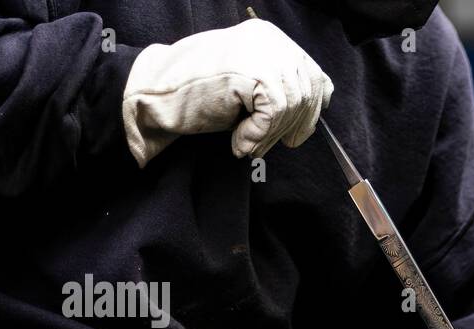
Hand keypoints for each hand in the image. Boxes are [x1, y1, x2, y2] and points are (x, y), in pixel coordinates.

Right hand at [122, 19, 332, 166]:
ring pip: (291, 106)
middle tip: (265, 145)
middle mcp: (270, 40)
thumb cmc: (198, 92)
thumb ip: (279, 86)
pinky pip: (274, 114)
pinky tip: (238, 140)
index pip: (314, 75)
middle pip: (307, 93)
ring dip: (270, 135)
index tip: (297, 136)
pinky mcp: (251, 72)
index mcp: (271, 38)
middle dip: (291, 127)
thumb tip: (318, 106)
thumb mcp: (249, 82)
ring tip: (246, 143)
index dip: (311, 112)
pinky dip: (258, 135)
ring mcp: (261, 53)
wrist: (155, 93)